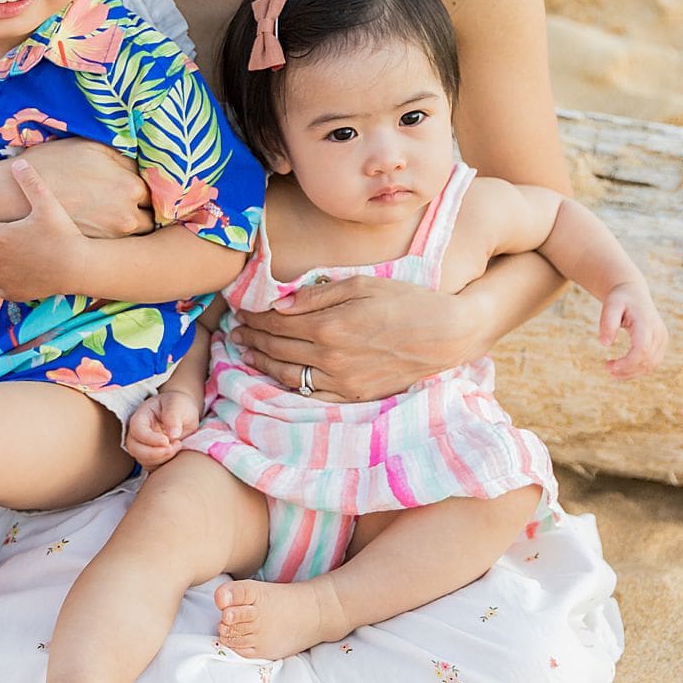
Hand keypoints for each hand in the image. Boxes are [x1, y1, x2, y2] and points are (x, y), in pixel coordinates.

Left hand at [0, 159, 89, 300]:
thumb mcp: (47, 204)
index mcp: (0, 237)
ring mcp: (5, 279)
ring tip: (1, 258)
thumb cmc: (63, 234)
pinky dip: (2, 282)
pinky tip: (15, 273)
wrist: (78, 267)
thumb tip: (18, 162)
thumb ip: (31, 182)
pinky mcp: (15, 293)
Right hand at [21, 139, 153, 239]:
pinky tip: (102, 230)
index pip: (156, 190)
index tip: (142, 186)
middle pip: (151, 216)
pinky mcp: (95, 252)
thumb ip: (120, 156)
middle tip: (133, 204)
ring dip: (132, 228)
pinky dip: (114, 240)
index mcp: (129, 186)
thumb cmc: (50, 166)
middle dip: (144, 210)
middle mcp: (127, 216)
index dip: (147, 187)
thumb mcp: (89, 147)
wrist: (13, 199)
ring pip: (136, 236)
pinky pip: (118, 249)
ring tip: (118, 219)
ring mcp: (112, 238)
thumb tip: (139, 161)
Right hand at [124, 389, 200, 467]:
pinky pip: (151, 466)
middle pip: (134, 448)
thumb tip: (173, 434)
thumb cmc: (178, 405)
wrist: (184, 413)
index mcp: (141, 417)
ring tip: (178, 446)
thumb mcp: (177, 403)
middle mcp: (138, 433)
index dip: (150, 439)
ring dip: (160, 459)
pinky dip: (162, 464)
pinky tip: (175, 453)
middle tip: (172, 449)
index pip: (137, 430)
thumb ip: (174, 416)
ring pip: (142, 460)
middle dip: (153, 453)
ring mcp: (143, 446)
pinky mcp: (151, 456)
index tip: (167, 440)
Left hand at [235, 273, 477, 401]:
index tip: (242, 310)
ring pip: (287, 375)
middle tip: (237, 330)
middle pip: (277, 348)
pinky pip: (311, 394)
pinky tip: (277, 376)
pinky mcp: (353, 397)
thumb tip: (279, 304)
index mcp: (329, 326)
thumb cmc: (406, 302)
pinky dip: (288, 385)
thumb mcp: (361, 285)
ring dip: (262, 363)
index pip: (277, 323)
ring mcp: (341, 382)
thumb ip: (317, 295)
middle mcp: (330, 358)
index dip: (255, 317)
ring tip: (247, 352)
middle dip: (252, 337)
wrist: (445, 335)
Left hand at [599, 282, 667, 378]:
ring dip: (632, 373)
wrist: (634, 293)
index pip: (642, 349)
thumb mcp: (610, 305)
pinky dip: (637, 369)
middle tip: (606, 369)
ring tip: (612, 372)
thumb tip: (604, 344)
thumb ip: (607, 323)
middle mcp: (659, 332)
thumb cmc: (620, 299)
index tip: (610, 366)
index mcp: (647, 323)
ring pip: (651, 365)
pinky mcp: (661, 344)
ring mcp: (662, 339)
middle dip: (626, 369)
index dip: (628, 362)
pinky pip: (652, 362)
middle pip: (647, 360)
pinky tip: (622, 370)